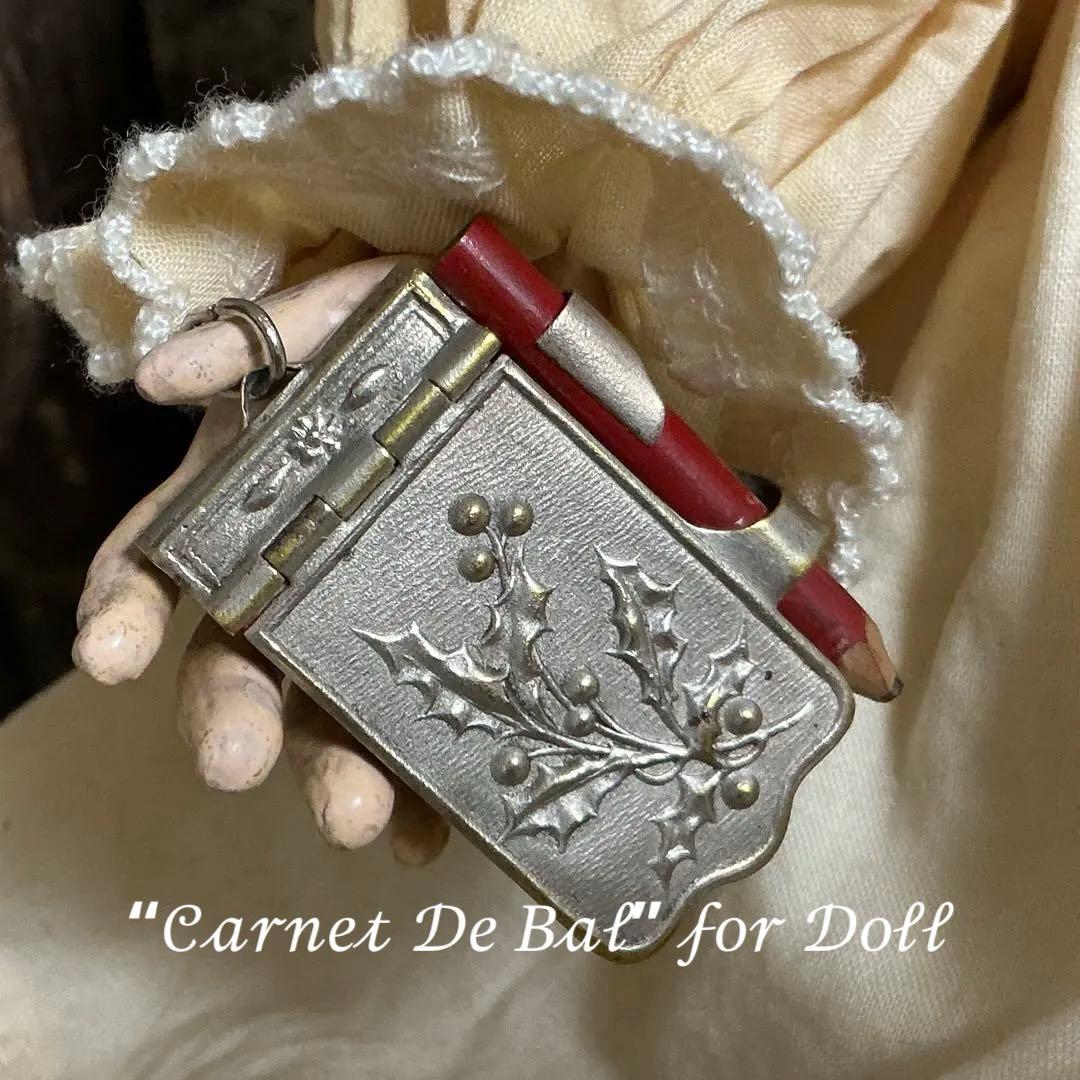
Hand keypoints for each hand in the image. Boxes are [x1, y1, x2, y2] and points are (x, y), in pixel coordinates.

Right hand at [72, 257, 447, 863]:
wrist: (530, 356)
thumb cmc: (424, 328)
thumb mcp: (350, 304)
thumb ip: (264, 329)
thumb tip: (159, 379)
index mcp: (256, 503)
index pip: (161, 564)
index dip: (122, 609)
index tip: (109, 657)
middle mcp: (296, 577)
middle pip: (238, 663)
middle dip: (228, 717)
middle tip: (237, 763)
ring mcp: (373, 621)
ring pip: (323, 712)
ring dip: (327, 771)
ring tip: (357, 818)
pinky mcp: (454, 649)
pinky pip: (423, 728)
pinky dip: (420, 785)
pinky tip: (436, 830)